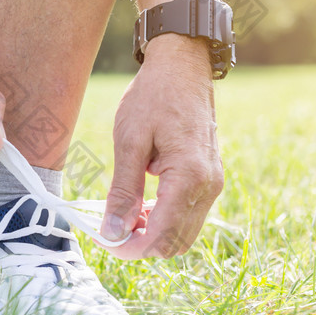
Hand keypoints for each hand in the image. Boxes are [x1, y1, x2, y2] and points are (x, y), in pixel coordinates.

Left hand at [100, 34, 223, 257]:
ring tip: (122, 212)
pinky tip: (140, 203)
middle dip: (141, 244)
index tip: (103, 240)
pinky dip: (164, 218)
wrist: (183, 66)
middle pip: (175, 243)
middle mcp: (208, 186)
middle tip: (109, 228)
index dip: (130, 248)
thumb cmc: (153, 97)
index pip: (161, 237)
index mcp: (189, 178)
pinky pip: (189, 214)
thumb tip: (113, 233)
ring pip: (184, 233)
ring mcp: (213, 183)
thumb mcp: (129, 142)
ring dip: (153, 233)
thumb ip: (123, 192)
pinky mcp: (210, 178)